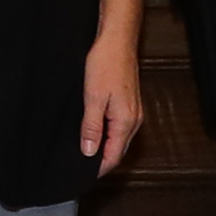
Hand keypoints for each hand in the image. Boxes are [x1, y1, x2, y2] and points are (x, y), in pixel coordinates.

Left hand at [78, 24, 147, 175]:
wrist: (117, 40)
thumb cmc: (106, 63)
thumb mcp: (93, 98)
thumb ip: (91, 127)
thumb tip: (89, 152)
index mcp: (126, 122)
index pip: (113, 157)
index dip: (98, 169)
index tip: (83, 174)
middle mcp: (134, 120)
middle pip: (118, 151)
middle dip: (101, 161)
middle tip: (81, 166)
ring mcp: (134, 111)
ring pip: (119, 139)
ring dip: (105, 148)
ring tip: (86, 152)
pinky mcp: (130, 103)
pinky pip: (119, 128)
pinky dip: (108, 135)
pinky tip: (96, 132)